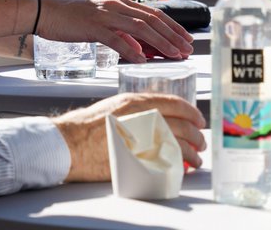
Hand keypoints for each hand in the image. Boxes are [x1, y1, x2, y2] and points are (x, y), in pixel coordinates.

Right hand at [38, 0, 193, 64]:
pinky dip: (130, 48)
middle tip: (188, 49)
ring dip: (160, 42)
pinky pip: (115, 38)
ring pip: (140, 27)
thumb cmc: (72, 18)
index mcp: (120, 3)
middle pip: (152, 20)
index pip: (153, 14)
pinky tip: (142, 59)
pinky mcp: (92, 25)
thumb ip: (120, 33)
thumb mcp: (101, 23)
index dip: (173, 26)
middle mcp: (117, 5)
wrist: (45, 11)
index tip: (187, 38)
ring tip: (174, 54)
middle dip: (173, 35)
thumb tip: (140, 49)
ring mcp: (105, 14)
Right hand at [56, 93, 205, 180]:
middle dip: (195, 134)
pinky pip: (163, 163)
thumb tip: (158, 114)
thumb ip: (138, 108)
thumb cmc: (88, 124)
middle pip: (180, 125)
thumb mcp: (117, 106)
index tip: (199, 119)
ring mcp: (139, 140)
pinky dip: (176, 166)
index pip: (174, 103)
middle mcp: (142, 118)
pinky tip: (181, 169)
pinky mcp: (135, 159)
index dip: (191, 111)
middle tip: (201, 141)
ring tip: (196, 159)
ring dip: (191, 153)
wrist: (70, 142)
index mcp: (137, 102)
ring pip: (176, 144)